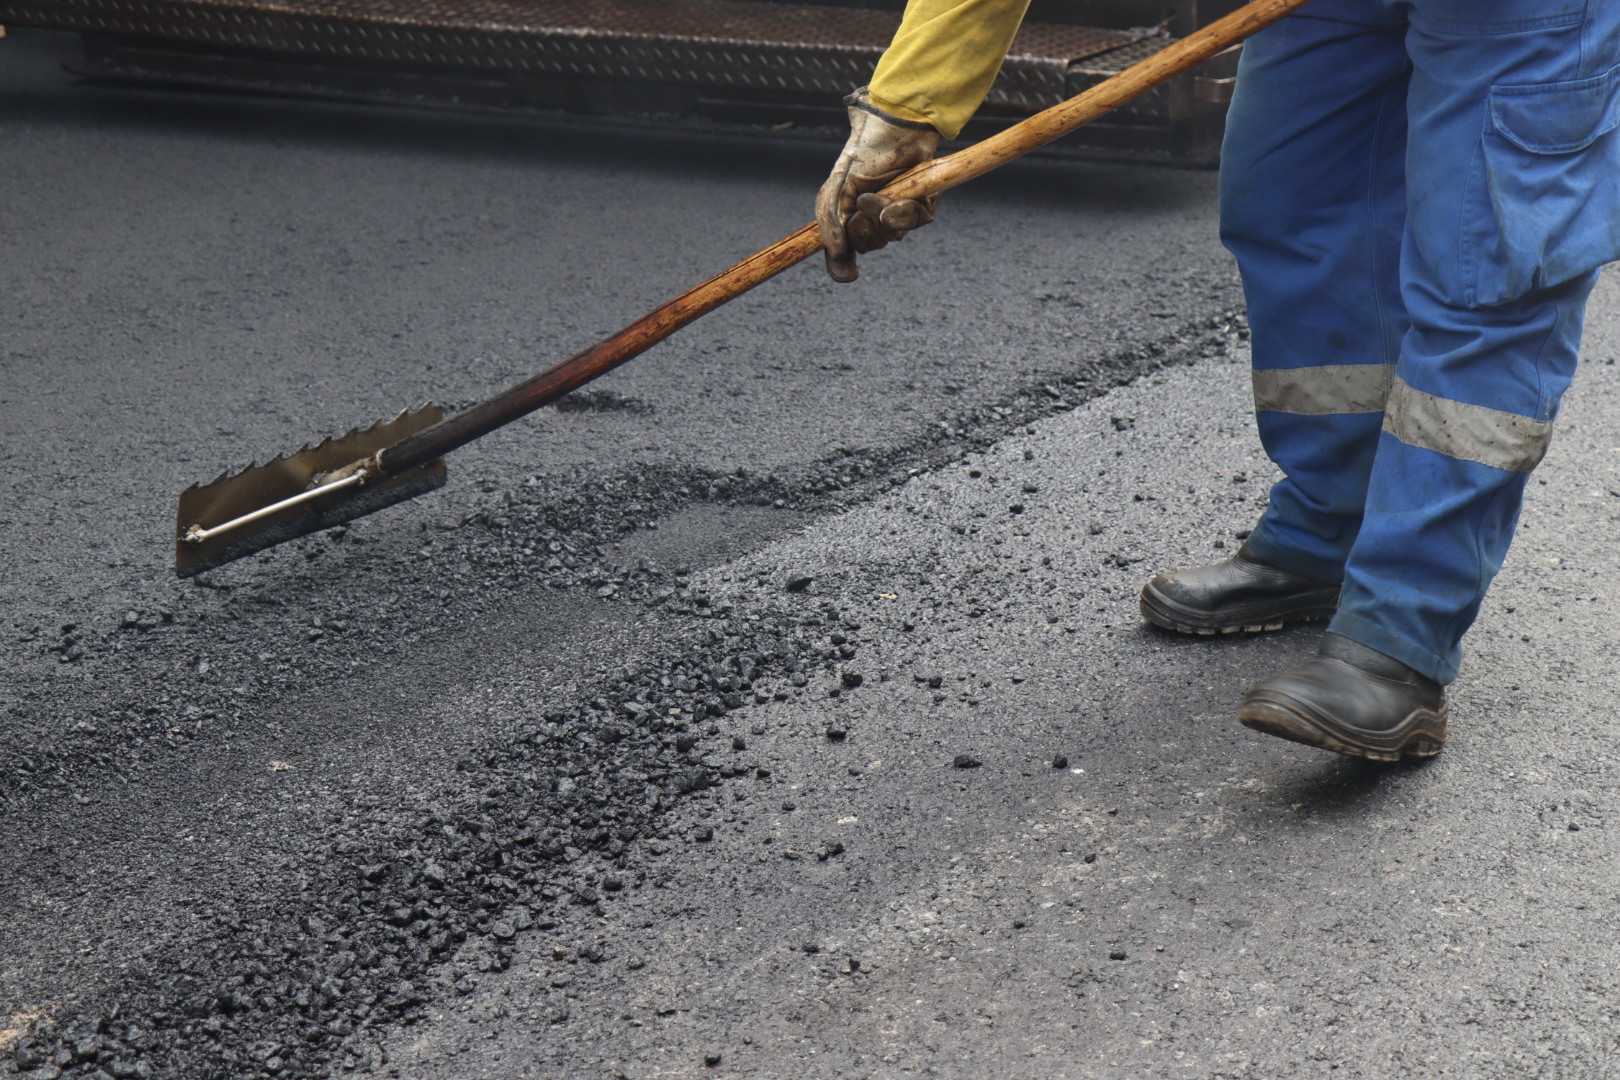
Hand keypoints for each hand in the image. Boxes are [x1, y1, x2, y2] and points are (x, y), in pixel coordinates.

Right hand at [815, 88, 939, 281]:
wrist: (895, 129)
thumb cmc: (864, 155)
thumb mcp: (836, 188)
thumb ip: (830, 222)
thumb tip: (838, 261)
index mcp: (852, 216)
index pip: (847, 250)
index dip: (844, 263)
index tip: (849, 274)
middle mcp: (876, 218)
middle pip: (869, 246)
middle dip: (864, 227)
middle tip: (863, 201)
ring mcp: (900, 213)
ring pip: (892, 236)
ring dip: (883, 215)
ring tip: (880, 193)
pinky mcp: (923, 206)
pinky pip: (914, 223)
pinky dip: (905, 209)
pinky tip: (901, 192)